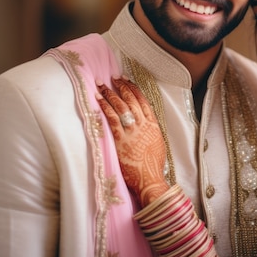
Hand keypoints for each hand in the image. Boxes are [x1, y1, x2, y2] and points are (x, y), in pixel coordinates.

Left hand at [96, 76, 168, 205]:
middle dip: (121, 86)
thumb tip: (144, 124)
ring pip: (121, 106)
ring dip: (111, 93)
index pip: (143, 101)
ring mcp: (132, 131)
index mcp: (153, 125)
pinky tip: (98, 99)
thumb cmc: (153, 166)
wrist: (149, 179)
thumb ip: (150, 131)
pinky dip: (105, 107)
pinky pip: (111, 118)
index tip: (127, 80)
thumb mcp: (157, 144)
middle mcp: (143, 124)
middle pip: (131, 100)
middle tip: (113, 77)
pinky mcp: (121, 139)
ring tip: (102, 84)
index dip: (134, 89)